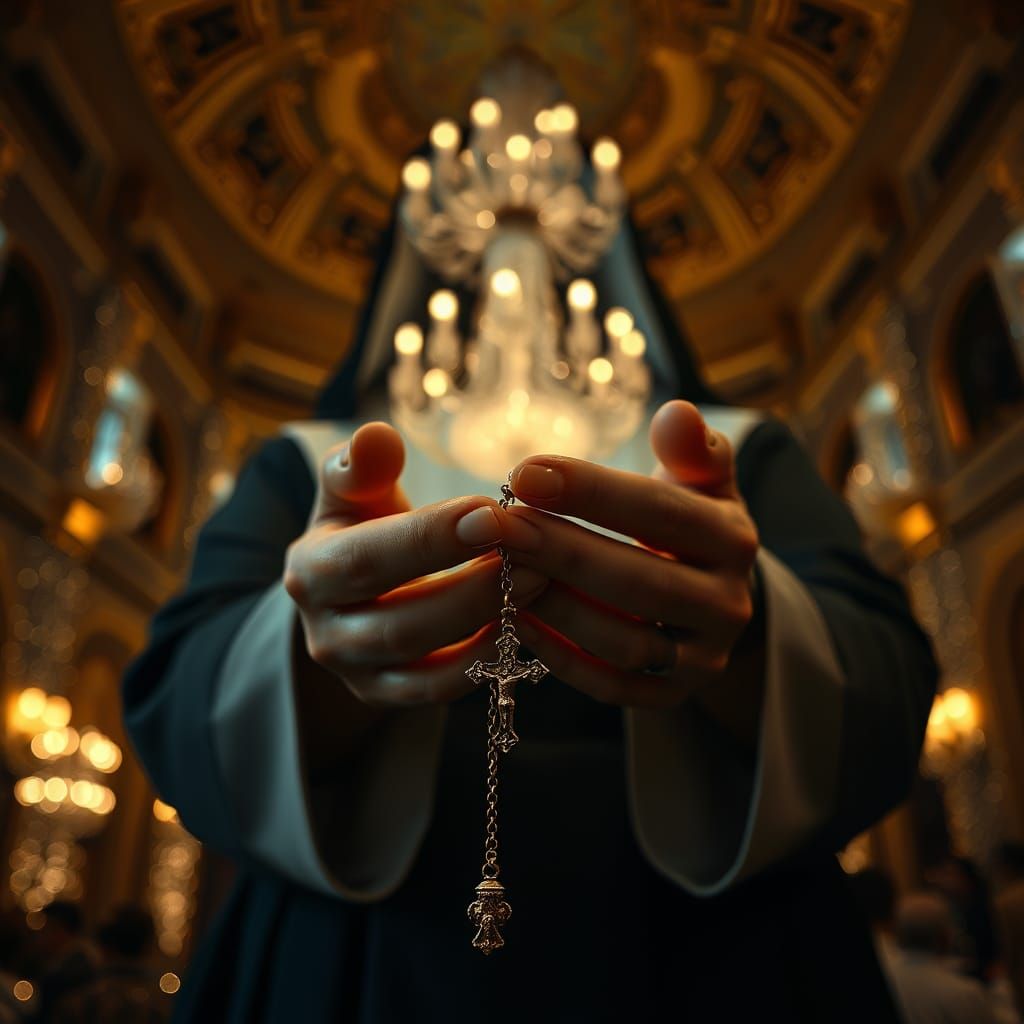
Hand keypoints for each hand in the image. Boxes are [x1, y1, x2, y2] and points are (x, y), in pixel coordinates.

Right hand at [283, 422, 545, 706]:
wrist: (355, 587)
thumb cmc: (364, 524)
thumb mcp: (354, 488)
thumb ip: (362, 464)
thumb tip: (377, 437)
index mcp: (310, 571)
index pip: (366, 558)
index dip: (429, 538)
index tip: (489, 512)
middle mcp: (324, 632)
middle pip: (399, 621)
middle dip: (471, 587)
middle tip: (533, 551)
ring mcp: (355, 673)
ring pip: (423, 659)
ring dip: (485, 621)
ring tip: (539, 579)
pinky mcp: (387, 695)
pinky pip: (437, 690)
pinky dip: (481, 661)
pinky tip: (522, 622)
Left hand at [503, 401, 759, 708]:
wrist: (712, 594)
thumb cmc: (687, 521)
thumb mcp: (699, 480)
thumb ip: (689, 448)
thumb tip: (678, 412)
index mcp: (733, 538)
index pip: (658, 511)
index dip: (589, 491)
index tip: (523, 472)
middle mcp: (728, 603)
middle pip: (636, 580)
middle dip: (559, 550)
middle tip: (496, 527)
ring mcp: (704, 656)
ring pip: (623, 641)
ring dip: (555, 607)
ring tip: (500, 571)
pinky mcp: (675, 695)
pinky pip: (613, 686)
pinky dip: (562, 658)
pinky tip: (516, 621)